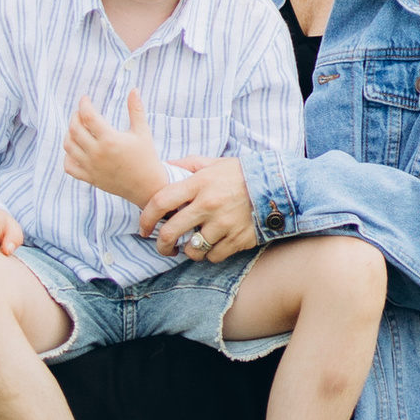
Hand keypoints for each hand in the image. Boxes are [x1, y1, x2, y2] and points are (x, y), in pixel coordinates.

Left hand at [63, 91, 167, 202]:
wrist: (147, 186)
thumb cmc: (146, 157)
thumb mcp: (142, 132)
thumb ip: (136, 109)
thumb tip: (133, 89)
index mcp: (110, 140)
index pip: (88, 116)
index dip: (84, 104)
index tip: (86, 98)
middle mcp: (97, 153)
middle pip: (74, 129)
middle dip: (75, 116)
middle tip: (81, 112)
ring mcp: (91, 167)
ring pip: (69, 146)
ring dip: (70, 133)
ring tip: (78, 128)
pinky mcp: (90, 178)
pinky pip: (69, 166)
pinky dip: (68, 156)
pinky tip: (76, 148)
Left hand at [139, 154, 259, 262]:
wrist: (276, 186)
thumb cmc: (239, 174)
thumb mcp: (213, 163)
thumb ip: (187, 165)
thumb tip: (164, 168)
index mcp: (199, 183)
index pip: (161, 201)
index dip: (146, 217)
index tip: (143, 228)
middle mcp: (209, 204)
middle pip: (171, 231)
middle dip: (161, 244)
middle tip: (163, 246)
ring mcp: (223, 224)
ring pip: (192, 249)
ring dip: (188, 250)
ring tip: (192, 245)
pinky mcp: (237, 239)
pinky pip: (213, 256)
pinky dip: (210, 254)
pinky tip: (212, 245)